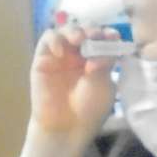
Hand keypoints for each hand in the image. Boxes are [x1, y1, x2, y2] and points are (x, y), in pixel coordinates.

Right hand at [29, 22, 116, 138]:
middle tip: (94, 36)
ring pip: (66, 30)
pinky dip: (54, 40)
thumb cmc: (88, 109)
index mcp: (99, 58)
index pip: (104, 38)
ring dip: (74, 30)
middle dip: (92, 29)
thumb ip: (104, 63)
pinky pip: (47, 39)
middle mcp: (80, 53)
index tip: (113, 37)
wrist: (65, 127)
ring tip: (79, 40)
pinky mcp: (43, 58)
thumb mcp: (103, 86)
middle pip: (86, 30)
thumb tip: (102, 44)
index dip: (108, 34)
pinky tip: (61, 51)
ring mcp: (62, 55)